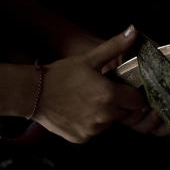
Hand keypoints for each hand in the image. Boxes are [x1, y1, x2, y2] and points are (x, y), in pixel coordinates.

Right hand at [32, 26, 169, 142]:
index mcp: (109, 95)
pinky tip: (77, 111)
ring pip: (109, 122)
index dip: (133, 94)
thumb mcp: (89, 58)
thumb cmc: (61, 74)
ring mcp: (93, 130)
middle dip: (118, 103)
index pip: (137, 101)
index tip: (125, 89)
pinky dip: (89, 123)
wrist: (32, 93)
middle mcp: (104, 116)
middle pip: (124, 112)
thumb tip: (134, 31)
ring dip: (104, 114)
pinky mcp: (81, 138)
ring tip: (86, 100)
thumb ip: (115, 46)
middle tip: (101, 92)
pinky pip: (93, 131)